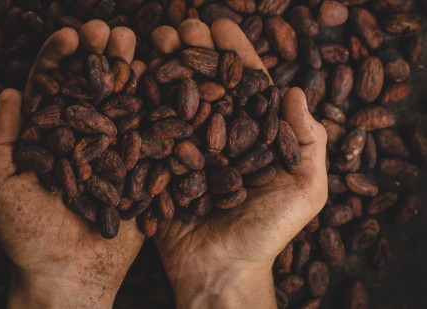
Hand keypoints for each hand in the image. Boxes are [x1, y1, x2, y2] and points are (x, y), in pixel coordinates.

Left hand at [0, 20, 145, 307]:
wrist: (69, 275)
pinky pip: (149, 135)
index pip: (51, 87)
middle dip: (99, 56)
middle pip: (90, 88)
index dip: (59, 59)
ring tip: (138, 45)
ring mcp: (112, 152)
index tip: (71, 36)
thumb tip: (9, 92)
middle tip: (109, 32)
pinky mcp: (138, 170)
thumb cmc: (26, 237)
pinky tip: (162, 82)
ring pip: (121, 104)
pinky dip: (155, 108)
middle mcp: (81, 138)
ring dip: (129, 72)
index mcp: (46, 137)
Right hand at [150, 18, 327, 307]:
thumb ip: (309, 141)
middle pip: (205, 84)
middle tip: (181, 27)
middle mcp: (218, 136)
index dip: (234, 53)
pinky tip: (130, 74)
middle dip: (193, 51)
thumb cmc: (267, 233)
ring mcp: (186, 149)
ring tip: (153, 40)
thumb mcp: (305, 190)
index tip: (220, 26)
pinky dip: (139, 101)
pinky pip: (148, 129)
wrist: (220, 271)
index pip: (244, 84)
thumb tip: (297, 90)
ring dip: (164, 66)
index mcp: (252, 136)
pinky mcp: (159, 166)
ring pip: (174, 98)